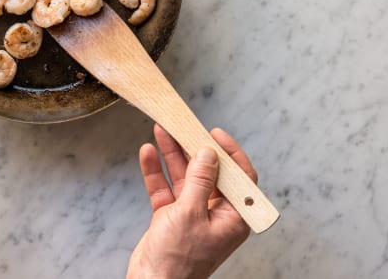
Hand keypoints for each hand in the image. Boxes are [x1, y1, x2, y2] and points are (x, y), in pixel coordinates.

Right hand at [127, 125, 257, 278]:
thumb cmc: (177, 260)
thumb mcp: (191, 213)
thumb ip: (200, 180)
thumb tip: (208, 153)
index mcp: (233, 217)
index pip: (240, 177)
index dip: (229, 153)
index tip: (214, 133)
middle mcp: (215, 213)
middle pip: (207, 172)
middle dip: (193, 148)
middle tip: (182, 126)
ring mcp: (191, 214)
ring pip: (183, 176)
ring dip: (171, 154)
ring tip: (161, 131)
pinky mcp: (170, 217)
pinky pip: (165, 188)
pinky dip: (156, 172)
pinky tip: (147, 153)